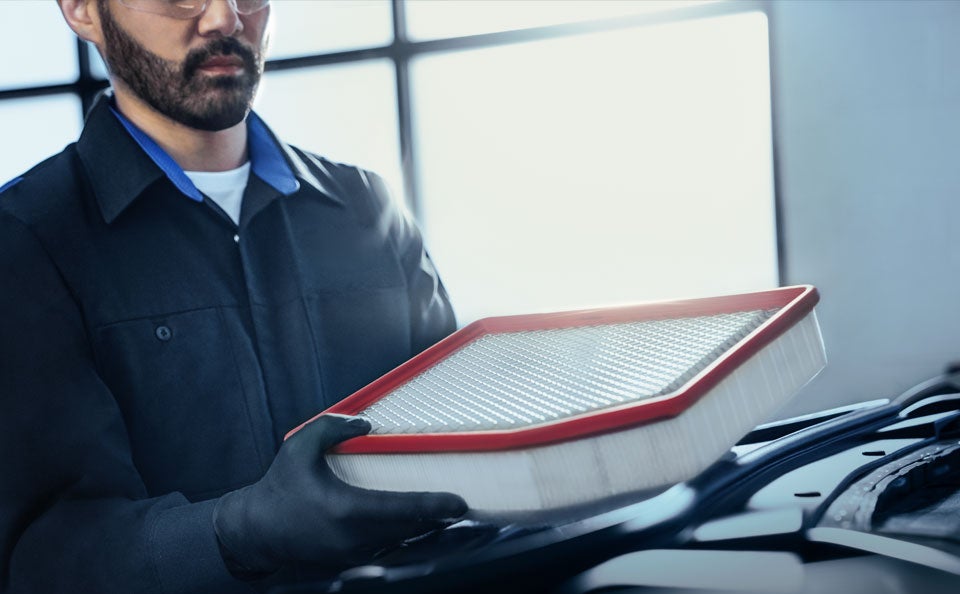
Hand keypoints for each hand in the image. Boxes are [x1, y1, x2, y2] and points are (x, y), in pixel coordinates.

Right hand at [212, 414, 466, 574]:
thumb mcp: (298, 447)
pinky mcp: (350, 564)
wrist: (256, 532)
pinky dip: (404, 538)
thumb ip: (331, 427)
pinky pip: (387, 550)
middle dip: (438, 519)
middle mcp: (353, 539)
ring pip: (400, 543)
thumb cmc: (279, 488)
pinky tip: (416, 525)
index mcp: (345, 510)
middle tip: (461, 506)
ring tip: (445, 514)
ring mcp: (353, 557)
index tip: (459, 502)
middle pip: (409, 530)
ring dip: (424, 530)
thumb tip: (367, 422)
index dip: (433, 507)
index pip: (400, 510)